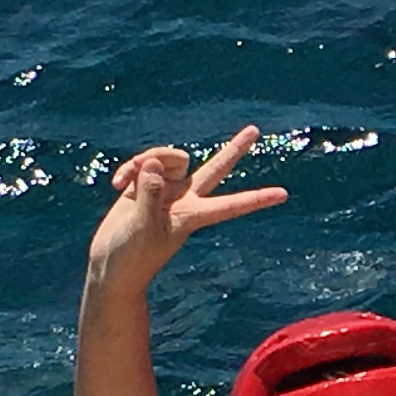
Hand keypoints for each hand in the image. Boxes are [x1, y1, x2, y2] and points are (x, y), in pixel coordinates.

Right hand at [88, 125, 285, 294]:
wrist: (111, 265)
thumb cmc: (131, 256)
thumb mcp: (143, 226)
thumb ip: (150, 193)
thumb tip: (154, 164)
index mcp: (194, 215)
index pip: (232, 205)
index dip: (257, 199)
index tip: (284, 194)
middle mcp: (185, 199)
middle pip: (217, 168)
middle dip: (234, 149)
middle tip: (255, 130)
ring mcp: (166, 190)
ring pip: (170, 157)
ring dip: (148, 159)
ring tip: (127, 180)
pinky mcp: (145, 184)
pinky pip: (144, 162)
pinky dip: (130, 168)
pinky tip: (118, 184)